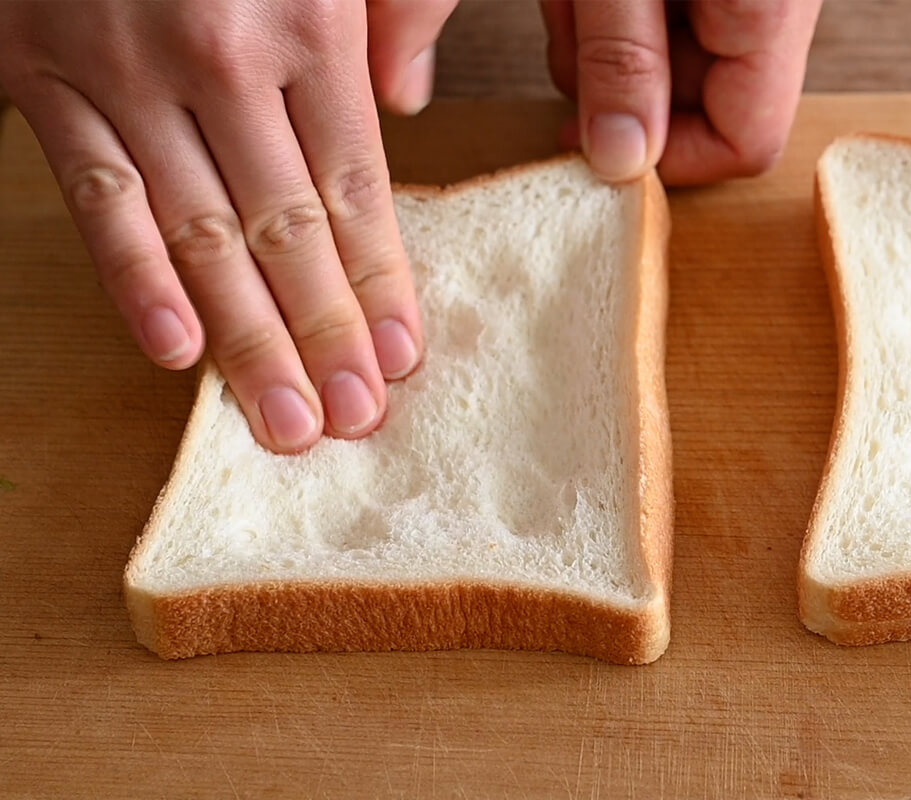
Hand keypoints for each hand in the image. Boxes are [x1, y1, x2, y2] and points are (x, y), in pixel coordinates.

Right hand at [0, 0, 455, 452]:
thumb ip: (379, 11)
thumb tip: (407, 103)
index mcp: (306, 22)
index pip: (356, 185)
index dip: (381, 280)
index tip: (402, 356)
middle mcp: (219, 58)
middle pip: (287, 228)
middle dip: (325, 334)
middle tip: (357, 419)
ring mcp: (123, 73)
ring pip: (201, 233)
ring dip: (247, 339)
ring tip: (289, 421)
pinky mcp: (42, 77)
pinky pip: (96, 195)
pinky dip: (134, 277)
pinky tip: (174, 351)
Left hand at [540, 0, 822, 185]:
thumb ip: (623, 63)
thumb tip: (620, 160)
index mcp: (770, 15)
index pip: (744, 143)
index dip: (666, 158)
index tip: (591, 140)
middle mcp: (777, 8)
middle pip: (699, 102)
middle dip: (616, 79)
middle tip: (574, 23)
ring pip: (671, 60)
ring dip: (603, 36)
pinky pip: (664, 19)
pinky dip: (615, 7)